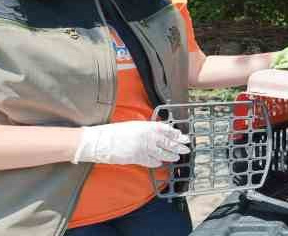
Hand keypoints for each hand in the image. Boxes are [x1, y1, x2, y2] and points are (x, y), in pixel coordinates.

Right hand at [72, 121, 189, 167]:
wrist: (100, 141)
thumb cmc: (115, 131)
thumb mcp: (134, 125)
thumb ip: (147, 128)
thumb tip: (158, 131)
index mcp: (146, 126)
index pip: (166, 129)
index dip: (176, 133)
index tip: (182, 135)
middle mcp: (147, 137)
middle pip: (168, 142)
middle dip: (178, 145)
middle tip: (186, 147)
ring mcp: (143, 148)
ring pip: (163, 153)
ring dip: (171, 155)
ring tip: (177, 156)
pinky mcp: (138, 158)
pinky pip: (152, 162)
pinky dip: (158, 163)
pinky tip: (161, 163)